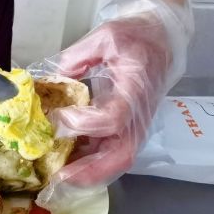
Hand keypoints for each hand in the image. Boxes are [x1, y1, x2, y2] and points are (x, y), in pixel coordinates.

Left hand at [33, 0, 192, 207]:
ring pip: (117, 160)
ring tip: (57, 178)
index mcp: (135, 88)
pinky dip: (89, 164)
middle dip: (90, 171)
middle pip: (122, 155)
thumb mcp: (105, 36)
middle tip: (59, 177)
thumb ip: (77, 56)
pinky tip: (65, 164)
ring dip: (88, 173)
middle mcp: (139, 113)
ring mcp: (136, 124)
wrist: (162, 38)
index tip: (60, 117)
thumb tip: (51, 79)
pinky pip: (111, 153)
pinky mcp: (128, 128)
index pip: (114, 118)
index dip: (86, 123)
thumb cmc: (136, 35)